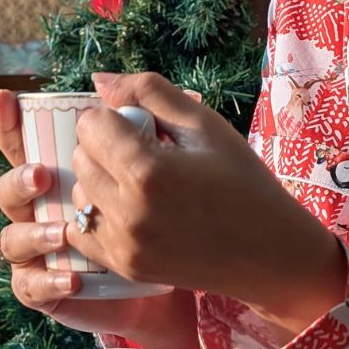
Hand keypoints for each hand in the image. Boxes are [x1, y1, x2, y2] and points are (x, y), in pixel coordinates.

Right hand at [0, 89, 198, 348]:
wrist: (204, 268)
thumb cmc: (190, 199)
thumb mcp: (179, 144)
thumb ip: (146, 106)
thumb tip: (100, 81)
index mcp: (69, 169)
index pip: (27, 144)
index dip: (10, 123)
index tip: (7, 99)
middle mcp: (50, 208)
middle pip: (10, 190)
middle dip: (20, 181)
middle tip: (44, 175)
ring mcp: (48, 251)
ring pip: (12, 239)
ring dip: (32, 233)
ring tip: (60, 232)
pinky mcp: (56, 291)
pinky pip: (32, 288)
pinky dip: (45, 282)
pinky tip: (73, 278)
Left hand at [69, 72, 347, 338]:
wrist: (269, 251)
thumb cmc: (243, 180)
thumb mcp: (204, 125)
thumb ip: (149, 93)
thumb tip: (100, 81)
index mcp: (147, 171)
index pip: (89, 125)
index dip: (115, 118)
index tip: (145, 128)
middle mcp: (127, 212)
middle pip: (81, 158)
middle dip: (106, 148)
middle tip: (148, 156)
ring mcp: (123, 245)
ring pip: (80, 194)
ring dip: (101, 182)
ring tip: (142, 186)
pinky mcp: (124, 267)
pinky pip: (82, 231)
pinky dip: (98, 216)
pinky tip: (131, 212)